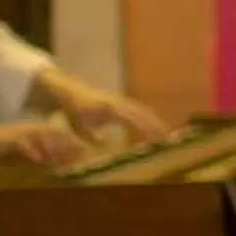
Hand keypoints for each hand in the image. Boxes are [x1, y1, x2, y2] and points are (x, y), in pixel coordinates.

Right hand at [0, 122, 89, 169]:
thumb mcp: (14, 154)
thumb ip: (32, 156)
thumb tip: (47, 162)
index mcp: (32, 133)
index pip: (55, 137)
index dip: (70, 144)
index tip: (83, 155)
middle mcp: (28, 131)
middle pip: (54, 135)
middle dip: (68, 145)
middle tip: (82, 156)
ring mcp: (18, 133)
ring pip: (41, 137)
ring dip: (54, 148)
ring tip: (65, 159)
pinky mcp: (6, 139)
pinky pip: (21, 144)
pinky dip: (30, 151)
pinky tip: (38, 159)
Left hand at [35, 72, 168, 144]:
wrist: (69, 91)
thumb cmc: (74, 110)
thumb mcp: (80, 127)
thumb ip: (94, 137)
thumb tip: (108, 144)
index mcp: (111, 108)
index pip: (134, 119)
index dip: (146, 129)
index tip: (155, 138)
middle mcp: (120, 103)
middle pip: (143, 113)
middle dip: (156, 125)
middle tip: (167, 137)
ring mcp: (122, 101)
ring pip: (143, 110)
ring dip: (154, 121)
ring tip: (165, 132)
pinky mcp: (121, 102)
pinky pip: (138, 109)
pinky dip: (147, 117)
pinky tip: (152, 125)